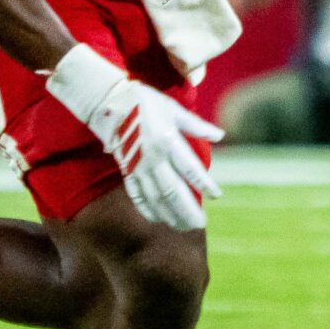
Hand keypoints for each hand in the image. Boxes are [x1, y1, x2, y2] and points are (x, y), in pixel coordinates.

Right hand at [44, 44, 220, 230]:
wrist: (109, 101)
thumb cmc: (145, 101)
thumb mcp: (173, 109)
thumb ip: (196, 126)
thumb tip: (220, 135)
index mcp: (168, 140)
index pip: (190, 169)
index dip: (204, 184)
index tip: (217, 196)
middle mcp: (153, 157)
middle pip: (172, 191)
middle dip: (186, 210)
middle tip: (200, 224)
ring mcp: (137, 166)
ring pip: (154, 197)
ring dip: (169, 214)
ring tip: (183, 227)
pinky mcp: (126, 170)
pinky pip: (137, 194)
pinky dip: (147, 209)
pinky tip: (157, 219)